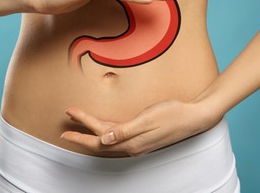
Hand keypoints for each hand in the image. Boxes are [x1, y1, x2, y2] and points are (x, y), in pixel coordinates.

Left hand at [61, 100, 222, 156]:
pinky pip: (117, 135)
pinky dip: (105, 130)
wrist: (193, 117)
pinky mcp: (141, 136)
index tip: (66, 128)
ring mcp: (136, 142)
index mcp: (131, 142)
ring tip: (79, 122)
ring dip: (92, 130)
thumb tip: (103, 140)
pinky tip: (101, 126)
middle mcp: (131, 145)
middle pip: (100, 140)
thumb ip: (124, 131)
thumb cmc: (172, 114)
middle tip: (66, 124)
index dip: (81, 134)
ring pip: (108, 137)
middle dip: (82, 131)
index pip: (99, 140)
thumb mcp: (147, 120)